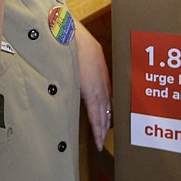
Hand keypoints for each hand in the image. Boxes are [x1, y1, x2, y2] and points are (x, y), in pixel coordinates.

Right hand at [75, 19, 111, 151]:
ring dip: (102, 130)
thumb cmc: (76, 43)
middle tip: (104, 138)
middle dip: (105, 125)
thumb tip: (78, 72)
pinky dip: (97, 128)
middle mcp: (103, 85)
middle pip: (107, 110)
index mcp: (101, 76)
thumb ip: (85, 67)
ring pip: (103, 116)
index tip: (106, 124)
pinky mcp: (91, 93)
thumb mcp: (85, 55)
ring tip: (100, 142)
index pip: (106, 100)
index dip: (106, 113)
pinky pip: (96, 115)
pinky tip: (98, 138)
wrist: (73, 38)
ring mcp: (99, 90)